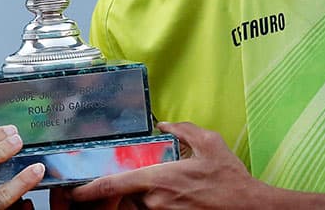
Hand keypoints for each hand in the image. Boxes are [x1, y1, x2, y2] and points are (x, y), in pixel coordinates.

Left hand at [69, 122, 270, 208]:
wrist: (252, 209)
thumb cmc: (230, 179)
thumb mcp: (209, 143)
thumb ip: (183, 129)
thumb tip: (165, 124)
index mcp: (158, 180)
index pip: (112, 185)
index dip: (87, 189)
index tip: (72, 190)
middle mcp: (155, 202)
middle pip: (122, 200)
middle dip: (115, 195)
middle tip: (115, 187)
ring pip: (138, 209)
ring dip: (135, 202)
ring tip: (152, 191)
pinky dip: (150, 207)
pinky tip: (165, 199)